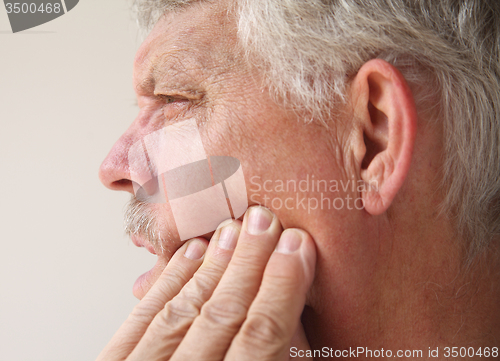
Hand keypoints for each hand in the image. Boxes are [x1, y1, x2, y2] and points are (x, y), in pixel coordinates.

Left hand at [97, 206, 316, 360]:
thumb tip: (302, 335)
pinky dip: (167, 283)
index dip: (281, 289)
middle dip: (247, 264)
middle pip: (219, 315)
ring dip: (210, 266)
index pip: (258, 341)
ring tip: (234, 230)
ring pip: (180, 310)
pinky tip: (188, 256)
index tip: (298, 248)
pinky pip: (140, 320)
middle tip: (266, 221)